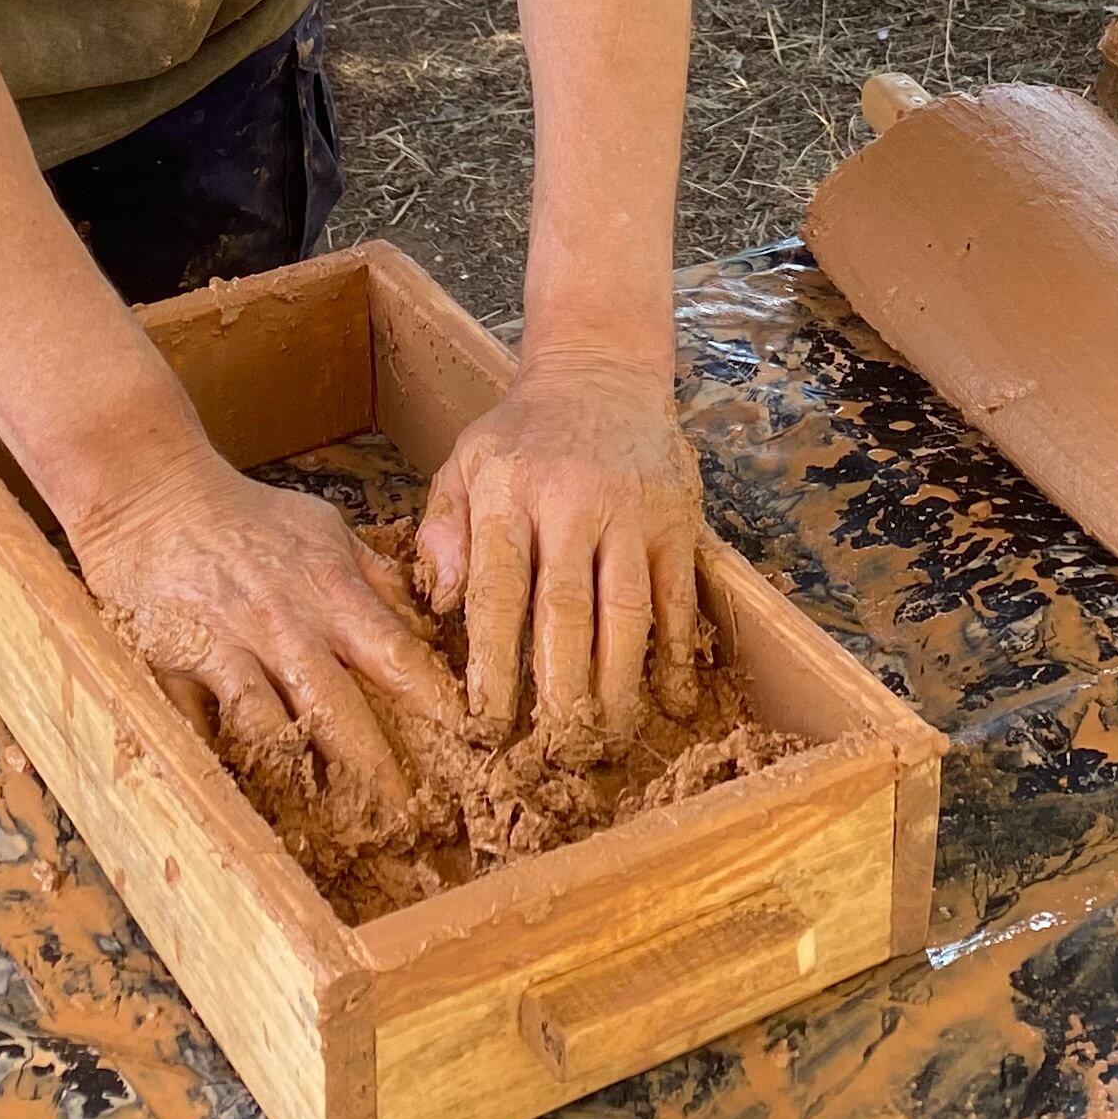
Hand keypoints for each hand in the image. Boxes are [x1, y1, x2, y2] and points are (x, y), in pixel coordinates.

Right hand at [72, 450, 462, 827]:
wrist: (153, 493)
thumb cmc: (246, 514)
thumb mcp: (326, 530)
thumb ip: (376, 579)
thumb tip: (427, 621)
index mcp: (329, 592)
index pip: (396, 655)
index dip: (434, 703)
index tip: (470, 743)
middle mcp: (285, 626)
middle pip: (340, 708)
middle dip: (377, 768)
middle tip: (411, 817)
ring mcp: (227, 647)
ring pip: (269, 725)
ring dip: (300, 776)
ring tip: (331, 827)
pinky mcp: (173, 664)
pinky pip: (197, 725)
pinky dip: (217, 762)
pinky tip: (240, 803)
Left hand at [414, 353, 705, 741]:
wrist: (601, 368)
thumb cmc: (523, 432)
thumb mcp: (464, 463)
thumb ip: (443, 531)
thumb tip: (438, 604)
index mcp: (510, 492)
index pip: (498, 593)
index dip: (494, 665)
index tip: (487, 723)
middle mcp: (573, 502)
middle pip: (564, 613)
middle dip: (559, 690)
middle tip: (553, 750)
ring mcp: (632, 511)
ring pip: (625, 612)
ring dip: (618, 683)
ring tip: (605, 738)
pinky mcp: (678, 518)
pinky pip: (677, 597)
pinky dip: (675, 652)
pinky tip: (671, 698)